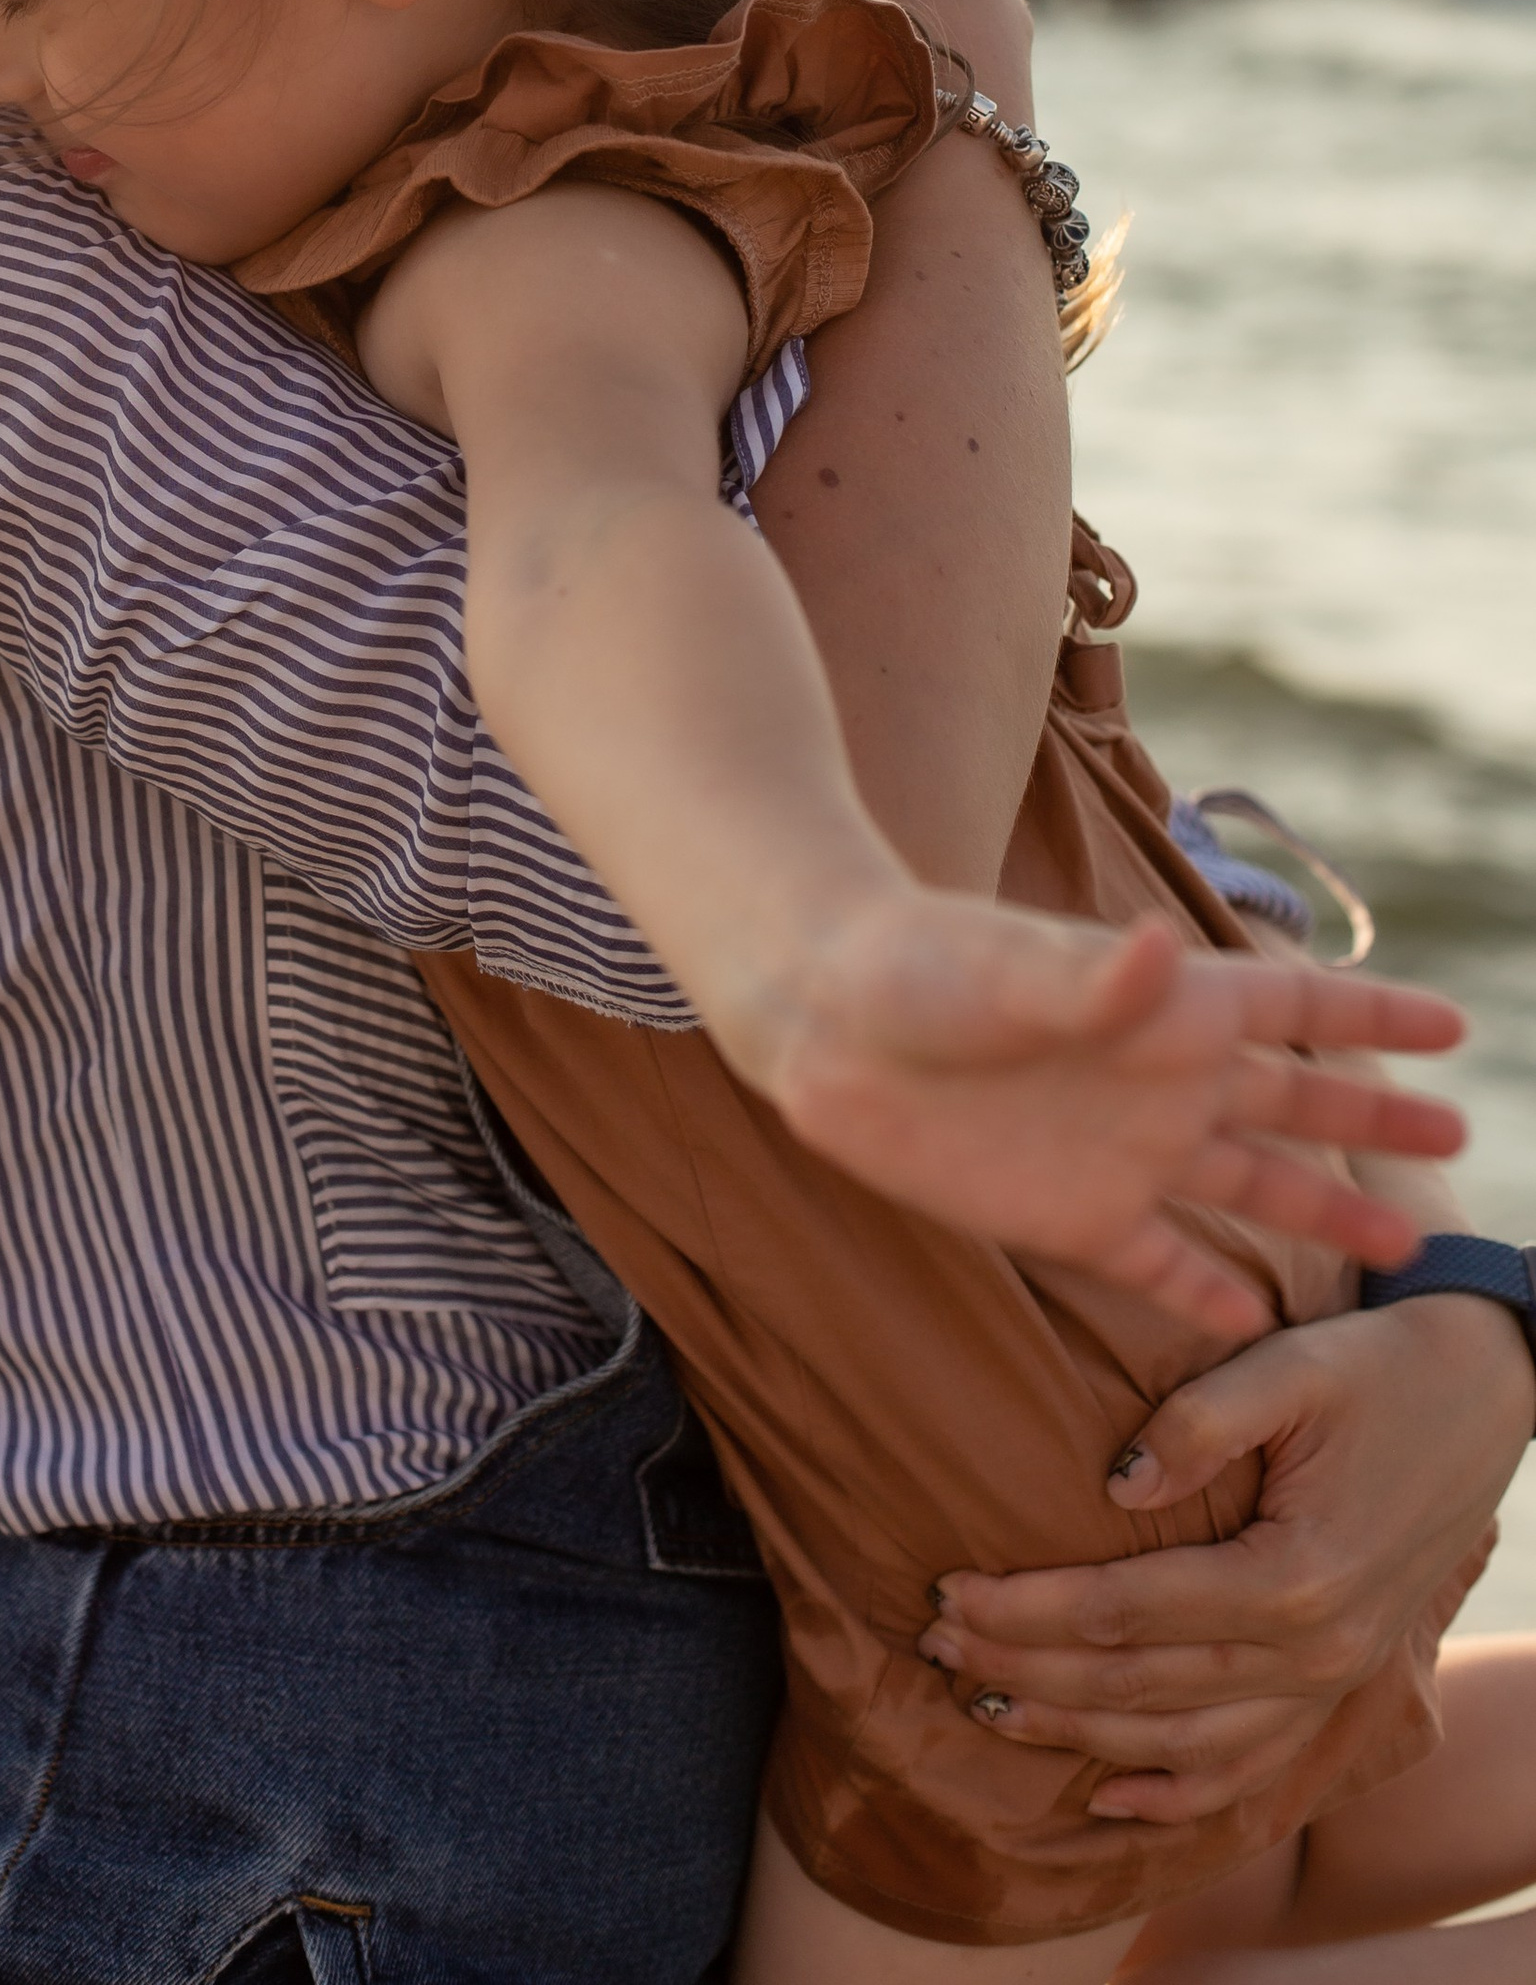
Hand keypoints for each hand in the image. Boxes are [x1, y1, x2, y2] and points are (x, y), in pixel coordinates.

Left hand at [759, 897, 1466, 1340]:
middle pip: (1292, 1103)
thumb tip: (1164, 950)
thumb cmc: (911, 966)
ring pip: (1246, 1189)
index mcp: (1164, 1010)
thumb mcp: (1003, 972)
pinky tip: (1255, 1324)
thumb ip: (1090, 979)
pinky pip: (1157, 1266)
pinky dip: (1207, 1297)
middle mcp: (1156, 1081)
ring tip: (1397, 1252)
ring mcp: (1116, 1152)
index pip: (1294, 1005)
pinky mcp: (1064, 1216)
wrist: (817, 1019)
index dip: (1373, 1013)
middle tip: (1456, 1143)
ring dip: (1318, 1214)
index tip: (1457, 1027)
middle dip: (1372, 1121)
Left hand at [917, 1296, 1535, 1818]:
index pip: (1125, 1612)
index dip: (1027, 1608)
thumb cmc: (1376, 1369)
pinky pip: (1250, 1767)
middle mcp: (1313, 1651)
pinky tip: (1107, 1798)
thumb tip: (1110, 1484)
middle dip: (1025, 1669)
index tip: (946, 1589)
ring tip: (985, 1703)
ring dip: (1076, 1732)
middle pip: (1138, 1685)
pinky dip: (1176, 1796)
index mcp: (1293, 1577)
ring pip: (1181, 1741)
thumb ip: (1198, 1422)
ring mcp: (1330, 1679)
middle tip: (934, 1642)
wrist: (1486, 1395)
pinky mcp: (1337, 1680)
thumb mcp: (1290, 1367)